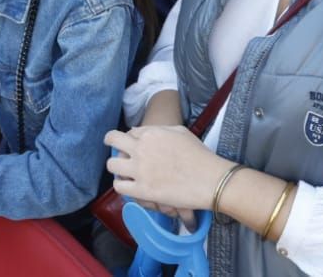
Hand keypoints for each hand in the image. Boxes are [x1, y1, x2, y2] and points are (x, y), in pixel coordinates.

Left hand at [105, 125, 233, 221]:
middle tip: (116, 150)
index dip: (130, 139)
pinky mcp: (142, 190)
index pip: (130, 132)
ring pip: (112, 164)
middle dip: (112, 143)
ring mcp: (140, 169)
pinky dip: (122, 186)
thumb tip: (149, 133)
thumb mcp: (181, 132)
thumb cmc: (200, 155)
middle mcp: (141, 148)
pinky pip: (119, 186)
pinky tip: (129, 186)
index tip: (133, 145)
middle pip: (113, 140)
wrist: (210, 179)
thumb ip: (161, 131)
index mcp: (151, 133)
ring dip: (117, 167)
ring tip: (123, 172)